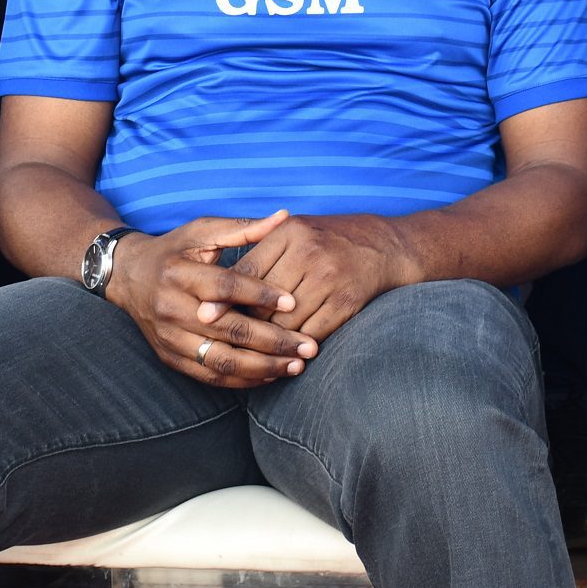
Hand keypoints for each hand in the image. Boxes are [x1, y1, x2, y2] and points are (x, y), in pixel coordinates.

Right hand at [106, 210, 318, 386]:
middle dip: (274, 341)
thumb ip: (243, 229)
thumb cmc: (173, 249)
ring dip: (263, 367)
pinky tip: (269, 375)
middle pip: (229, 330)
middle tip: (308, 346)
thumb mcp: (202, 231)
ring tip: (295, 366)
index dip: (260, 294)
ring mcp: (169, 337)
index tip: (293, 302)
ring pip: (221, 360)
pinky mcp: (169, 357)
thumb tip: (283, 216)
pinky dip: (242, 380)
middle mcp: (172, 308)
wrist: (127, 276)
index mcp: (179, 273)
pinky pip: (210, 375)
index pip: (225, 287)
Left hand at [230, 213, 404, 341]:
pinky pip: (312, 332)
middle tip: (223, 339)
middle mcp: (309, 253)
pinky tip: (286, 355)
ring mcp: (330, 278)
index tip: (203, 315)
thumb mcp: (294, 232)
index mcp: (291, 233)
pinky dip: (296, 347)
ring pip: (286, 321)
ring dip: (269, 341)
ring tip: (252, 352)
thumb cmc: (328, 240)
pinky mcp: (347, 302)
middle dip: (244, 323)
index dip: (224, 296)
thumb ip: (259, 250)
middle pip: (264, 300)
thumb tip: (217, 283)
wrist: (384, 246)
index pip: (248, 269)